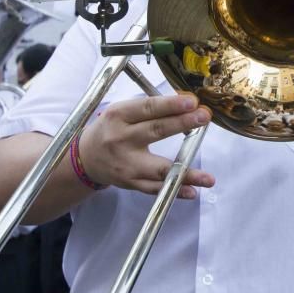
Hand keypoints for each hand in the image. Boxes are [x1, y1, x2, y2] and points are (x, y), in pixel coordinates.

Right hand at [78, 94, 213, 198]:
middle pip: (155, 131)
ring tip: (208, 177)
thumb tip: (187, 105)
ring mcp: (126, 165)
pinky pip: (154, 189)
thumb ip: (150, 109)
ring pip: (158, 169)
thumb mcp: (122, 111)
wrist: (85, 158)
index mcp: (118, 116)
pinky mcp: (130, 183)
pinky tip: (192, 191)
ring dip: (185, 172)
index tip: (192, 101)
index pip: (148, 108)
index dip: (170, 105)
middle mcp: (121, 139)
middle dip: (182, 124)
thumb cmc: (110, 128)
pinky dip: (174, 190)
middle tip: (204, 118)